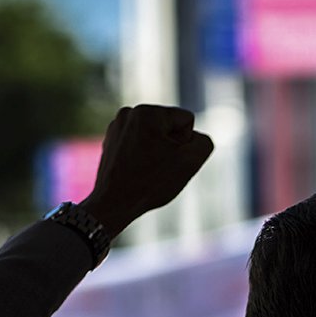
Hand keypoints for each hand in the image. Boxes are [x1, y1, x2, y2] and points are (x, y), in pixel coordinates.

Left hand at [78, 105, 214, 239]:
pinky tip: (137, 172)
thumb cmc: (151, 183)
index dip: (186, 144)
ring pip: (155, 137)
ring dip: (158, 153)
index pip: (186, 120)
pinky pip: (139, 145)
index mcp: (147, 112)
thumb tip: (194, 139)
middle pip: (170, 127)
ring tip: (147, 171)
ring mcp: (117, 126)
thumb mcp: (190, 162)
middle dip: (171, 147)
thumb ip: (204, 143)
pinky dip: (143, 157)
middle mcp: (129, 113)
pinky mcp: (111, 141)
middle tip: (158, 168)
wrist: (113, 203)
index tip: (170, 160)